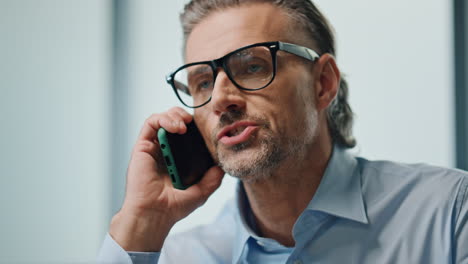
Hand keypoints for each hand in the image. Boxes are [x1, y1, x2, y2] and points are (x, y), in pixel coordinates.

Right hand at [109, 107, 223, 251]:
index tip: (206, 128)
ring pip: (162, 118)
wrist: (155, 214)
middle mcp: (164, 151)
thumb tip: (222, 166)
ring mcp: (153, 148)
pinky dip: (164, 119)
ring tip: (185, 124)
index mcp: (177, 159)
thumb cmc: (174, 206)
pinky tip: (176, 127)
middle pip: (174, 122)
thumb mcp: (201, 191)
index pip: (186, 135)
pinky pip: (151, 123)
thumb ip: (213, 178)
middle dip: (185, 115)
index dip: (195, 127)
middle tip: (194, 122)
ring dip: (175, 115)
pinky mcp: (142, 146)